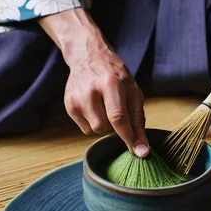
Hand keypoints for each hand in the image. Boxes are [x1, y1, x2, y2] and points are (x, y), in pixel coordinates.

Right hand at [39, 8, 148, 156]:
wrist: (88, 56)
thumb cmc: (115, 75)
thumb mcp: (133, 91)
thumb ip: (138, 121)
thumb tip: (141, 150)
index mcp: (111, 83)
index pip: (119, 118)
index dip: (129, 138)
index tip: (140, 153)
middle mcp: (91, 90)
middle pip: (104, 128)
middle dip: (115, 128)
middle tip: (118, 114)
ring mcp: (76, 98)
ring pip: (94, 131)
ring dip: (104, 126)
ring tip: (105, 108)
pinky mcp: (68, 105)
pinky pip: (84, 129)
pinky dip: (93, 123)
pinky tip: (95, 107)